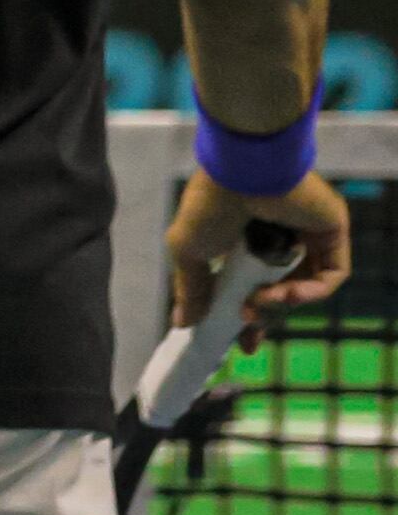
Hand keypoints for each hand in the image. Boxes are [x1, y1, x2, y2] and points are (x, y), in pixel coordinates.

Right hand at [170, 169, 353, 352]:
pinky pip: (331, 274)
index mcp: (243, 243)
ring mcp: (306, 237)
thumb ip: (190, 289)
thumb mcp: (188, 252)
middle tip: (250, 333)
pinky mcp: (331, 232)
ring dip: (284, 304)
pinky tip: (290, 294)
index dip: (247, 317)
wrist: (242, 173)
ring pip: (306, 286)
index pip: (250, 286)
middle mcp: (277, 240)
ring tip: (263, 303)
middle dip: (265, 316)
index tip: (240, 342)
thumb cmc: (209, 207)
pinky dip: (313, 292)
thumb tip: (182, 324)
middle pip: (280, 292)